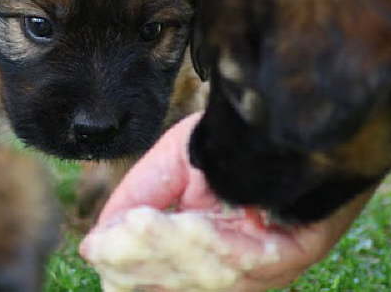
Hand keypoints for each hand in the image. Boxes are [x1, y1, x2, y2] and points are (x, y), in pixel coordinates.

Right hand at [81, 113, 374, 291]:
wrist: (290, 115)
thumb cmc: (234, 140)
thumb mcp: (174, 167)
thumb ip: (137, 201)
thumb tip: (94, 244)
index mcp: (208, 256)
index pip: (164, 282)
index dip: (130, 276)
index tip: (98, 257)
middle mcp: (240, 271)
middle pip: (183, 283)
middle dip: (141, 264)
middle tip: (106, 247)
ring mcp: (271, 266)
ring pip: (211, 275)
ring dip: (169, 251)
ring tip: (136, 228)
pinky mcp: (297, 251)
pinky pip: (248, 258)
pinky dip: (212, 245)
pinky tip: (186, 224)